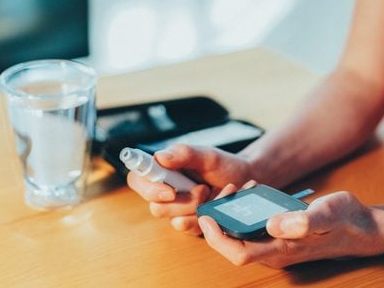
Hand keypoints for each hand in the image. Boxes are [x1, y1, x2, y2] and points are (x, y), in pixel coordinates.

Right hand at [126, 144, 254, 233]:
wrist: (246, 180)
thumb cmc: (223, 164)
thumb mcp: (207, 155)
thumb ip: (184, 153)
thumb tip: (159, 157)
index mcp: (163, 171)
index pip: (137, 180)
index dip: (148, 189)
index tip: (170, 190)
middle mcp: (166, 191)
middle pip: (156, 207)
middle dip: (181, 201)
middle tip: (202, 189)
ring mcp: (178, 209)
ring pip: (173, 219)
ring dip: (194, 209)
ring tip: (210, 194)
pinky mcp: (191, 222)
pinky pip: (188, 229)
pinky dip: (204, 219)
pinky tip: (213, 207)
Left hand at [198, 191, 383, 267]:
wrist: (362, 227)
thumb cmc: (346, 220)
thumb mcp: (328, 214)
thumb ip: (303, 221)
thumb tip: (273, 224)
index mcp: (281, 250)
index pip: (237, 253)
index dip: (217, 238)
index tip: (207, 216)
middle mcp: (274, 252)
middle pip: (233, 244)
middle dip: (221, 219)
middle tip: (225, 191)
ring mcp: (276, 245)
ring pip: (241, 234)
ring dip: (232, 212)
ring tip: (238, 187)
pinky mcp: (279, 235)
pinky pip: (252, 227)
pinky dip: (245, 209)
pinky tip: (252, 190)